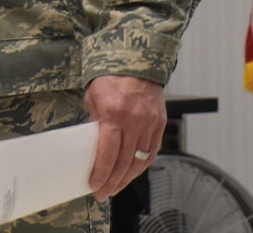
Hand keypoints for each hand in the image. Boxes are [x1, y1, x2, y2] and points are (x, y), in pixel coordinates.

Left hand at [84, 75, 165, 199]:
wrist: (136, 59)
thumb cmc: (110, 76)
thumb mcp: (93, 97)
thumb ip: (95, 122)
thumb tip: (93, 145)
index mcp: (114, 114)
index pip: (108, 154)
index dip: (101, 174)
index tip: (94, 186)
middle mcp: (134, 121)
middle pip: (124, 162)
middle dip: (112, 182)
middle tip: (102, 193)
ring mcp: (149, 123)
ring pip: (139, 161)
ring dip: (126, 178)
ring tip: (115, 187)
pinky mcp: (160, 123)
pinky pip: (151, 151)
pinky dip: (141, 165)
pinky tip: (132, 173)